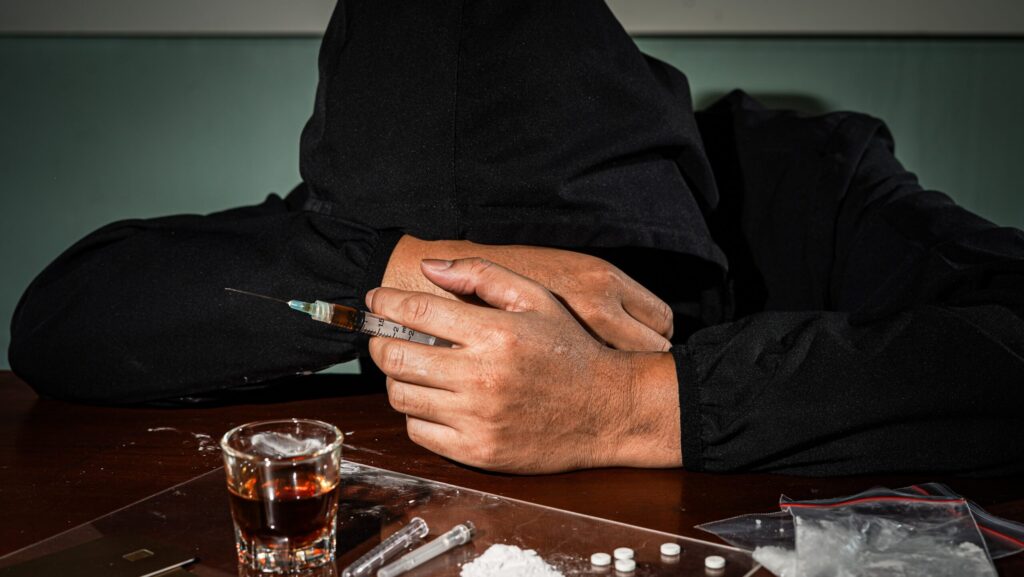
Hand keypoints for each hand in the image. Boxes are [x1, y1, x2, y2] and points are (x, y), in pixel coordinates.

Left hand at [366, 258, 680, 473]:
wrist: (607, 410)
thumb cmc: (570, 350)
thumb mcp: (536, 299)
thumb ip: (481, 274)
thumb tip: (428, 266)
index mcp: (494, 333)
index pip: (415, 313)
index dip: (384, 304)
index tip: (375, 301)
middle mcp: (481, 377)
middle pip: (395, 358)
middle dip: (380, 343)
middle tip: (384, 337)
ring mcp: (477, 418)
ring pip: (402, 396)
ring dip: (398, 378)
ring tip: (413, 368)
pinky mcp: (477, 451)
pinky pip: (419, 432)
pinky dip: (417, 414)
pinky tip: (434, 400)